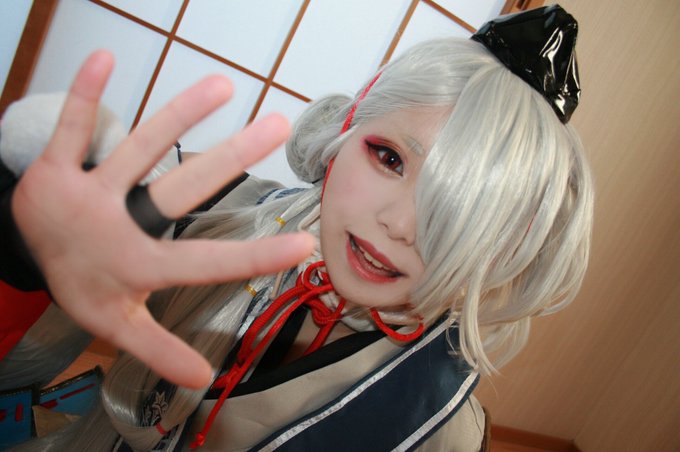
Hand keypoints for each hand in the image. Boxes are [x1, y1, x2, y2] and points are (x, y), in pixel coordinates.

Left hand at [11, 51, 313, 388]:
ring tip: (221, 85)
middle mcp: (118, 228)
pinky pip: (71, 128)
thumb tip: (203, 381)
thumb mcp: (117, 324)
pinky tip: (107, 58)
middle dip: (230, 160)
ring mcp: (86, 194)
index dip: (255, 258)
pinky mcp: (55, 169)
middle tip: (276, 126)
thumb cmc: (81, 283)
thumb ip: (160, 348)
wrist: (20, 255)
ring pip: (136, 150)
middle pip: (181, 192)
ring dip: (178, 115)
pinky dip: (86, 95)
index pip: (207, 264)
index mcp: (139, 266)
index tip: (303, 246)